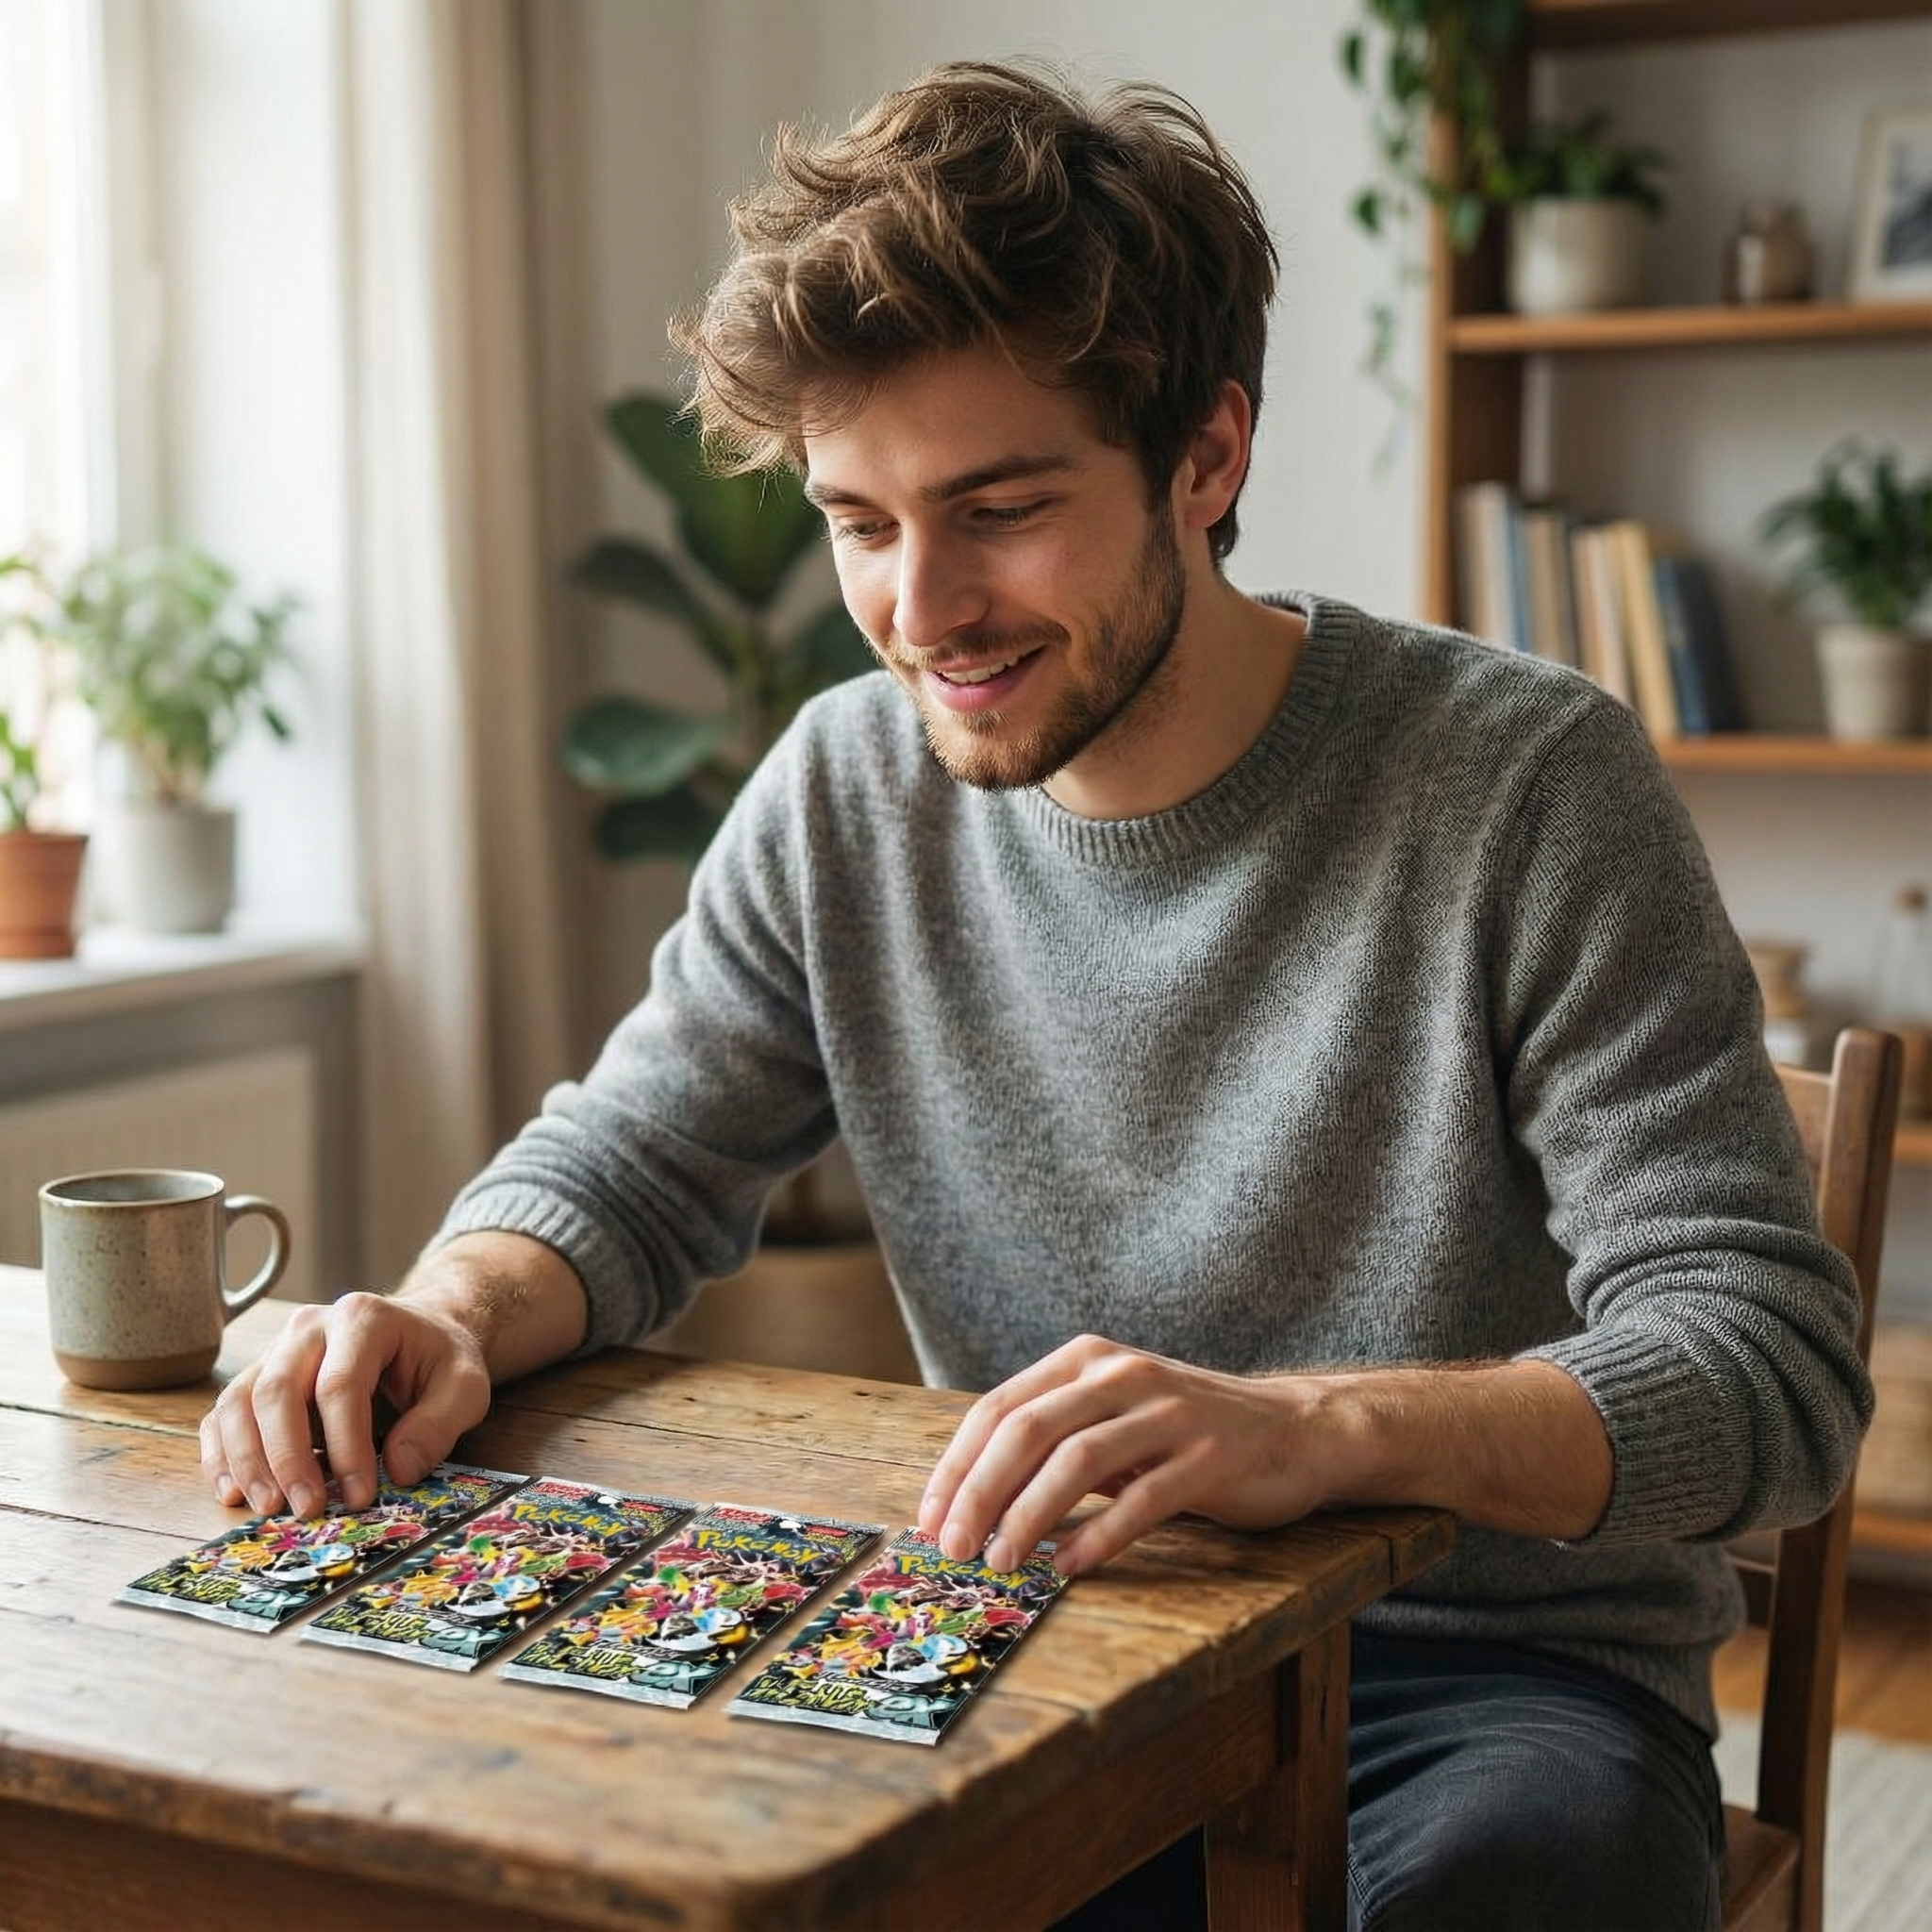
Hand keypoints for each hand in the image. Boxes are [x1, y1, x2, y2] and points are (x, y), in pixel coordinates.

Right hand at [199, 1292, 491, 1519]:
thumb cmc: (438, 1361)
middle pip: (278, 1390)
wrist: (419, 1334)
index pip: (340, 1386)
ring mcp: (277, 1348)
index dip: (345, 1446)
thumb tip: (398, 1470)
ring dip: (247, 1460)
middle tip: (305, 1509)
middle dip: (287, 1457)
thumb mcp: (465, 1386)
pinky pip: (225, 1412)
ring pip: (241, 1401)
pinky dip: (222, 1453)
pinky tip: (233, 1490)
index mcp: (363, 1318)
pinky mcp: (259, 1374)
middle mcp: (310, 1326)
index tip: (358, 1496)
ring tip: (267, 1507)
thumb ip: (439, 1424)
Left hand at [916, 1334, 1323, 1577]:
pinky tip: (1072, 1567)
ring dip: (1029, 1517)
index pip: (999, 1408)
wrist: (1294, 1428)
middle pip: (1028, 1430)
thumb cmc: (1183, 1434)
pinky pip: (1144, 1498)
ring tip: (1003, 1562)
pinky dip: (1100, 1535)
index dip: (957, 1466)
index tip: (929, 1520)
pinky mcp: (1209, 1455)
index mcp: (1086, 1361)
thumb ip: (1052, 1442)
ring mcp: (1168, 1413)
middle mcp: (1122, 1375)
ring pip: (1078, 1460)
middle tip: (954, 1548)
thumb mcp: (1110, 1420)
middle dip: (980, 1493)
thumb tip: (970, 1502)